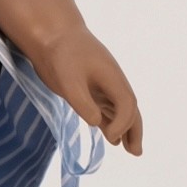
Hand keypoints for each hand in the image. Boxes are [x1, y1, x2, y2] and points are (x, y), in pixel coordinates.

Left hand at [27, 28, 142, 153]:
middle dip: (134, 130)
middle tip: (136, 153)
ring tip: (130, 149)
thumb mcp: (68, 80)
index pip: (126, 104)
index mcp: (112, 76)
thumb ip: (82, 103)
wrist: (51, 34)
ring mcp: (101, 84)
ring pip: (120, 110)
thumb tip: (96, 123)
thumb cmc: (61, 54)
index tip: (110, 137)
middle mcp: (111, 81)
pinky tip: (111, 135)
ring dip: (125, 129)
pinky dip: (112, 122)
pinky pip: (106, 107)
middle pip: (130, 109)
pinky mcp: (90, 87)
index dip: (123, 123)